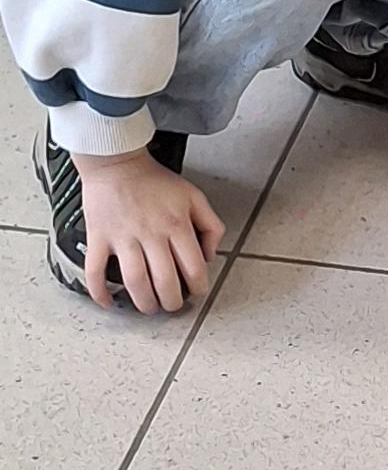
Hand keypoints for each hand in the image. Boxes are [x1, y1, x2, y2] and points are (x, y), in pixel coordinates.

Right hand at [75, 149, 224, 312]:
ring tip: (148, 307)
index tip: (195, 292)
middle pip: (165, 281)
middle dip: (171, 302)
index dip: (198, 287)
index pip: (193, 268)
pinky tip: (107, 301)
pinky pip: (95, 270)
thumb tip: (210, 255)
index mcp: (176, 225)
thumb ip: (210, 225)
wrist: (116, 161)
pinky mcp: (99, 237)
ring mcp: (123, 237)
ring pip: (135, 282)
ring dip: (143, 302)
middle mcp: (151, 234)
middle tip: (171, 305)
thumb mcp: (194, 196)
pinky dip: (99, 291)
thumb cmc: (153, 179)